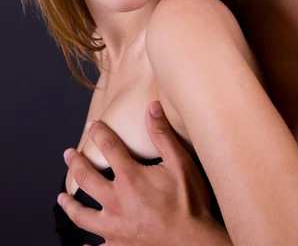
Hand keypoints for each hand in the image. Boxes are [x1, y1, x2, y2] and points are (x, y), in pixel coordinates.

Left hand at [57, 101, 223, 245]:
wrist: (193, 243)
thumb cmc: (189, 203)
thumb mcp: (181, 163)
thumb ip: (163, 135)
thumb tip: (152, 107)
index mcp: (130, 178)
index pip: (108, 148)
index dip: (98, 133)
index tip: (91, 125)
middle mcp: (116, 202)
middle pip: (86, 178)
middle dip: (75, 163)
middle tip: (68, 154)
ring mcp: (114, 227)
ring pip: (82, 215)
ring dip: (70, 204)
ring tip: (62, 197)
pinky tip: (82, 245)